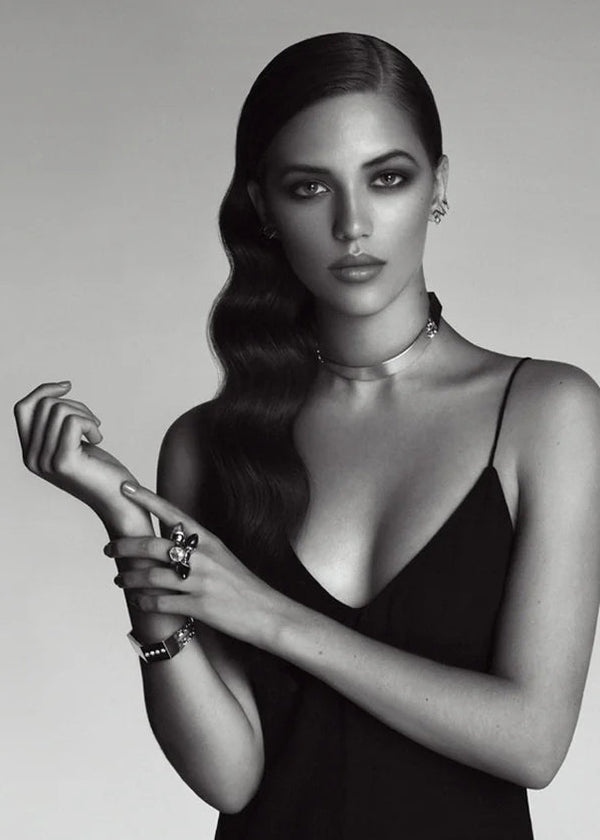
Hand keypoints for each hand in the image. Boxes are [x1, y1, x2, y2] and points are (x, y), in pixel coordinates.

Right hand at [14, 381, 149, 531]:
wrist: (119, 502)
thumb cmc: (100, 471)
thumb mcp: (72, 443)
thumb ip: (55, 425)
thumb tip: (52, 393)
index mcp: (29, 453)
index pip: (23, 408)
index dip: (43, 390)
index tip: (67, 386)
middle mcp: (31, 458)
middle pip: (44, 405)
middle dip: (76, 405)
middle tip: (94, 423)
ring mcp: (46, 461)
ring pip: (60, 410)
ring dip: (86, 415)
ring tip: (97, 432)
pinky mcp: (64, 462)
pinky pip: (73, 421)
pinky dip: (91, 423)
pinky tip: (99, 440)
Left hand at [106, 481, 281, 645]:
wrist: (268, 613)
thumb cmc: (242, 585)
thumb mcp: (222, 557)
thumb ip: (196, 546)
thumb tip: (167, 540)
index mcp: (208, 540)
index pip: (172, 513)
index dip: (147, 499)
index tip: (125, 487)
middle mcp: (203, 557)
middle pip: (153, 546)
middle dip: (124, 546)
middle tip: (108, 548)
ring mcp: (201, 582)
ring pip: (151, 576)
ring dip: (129, 578)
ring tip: (119, 579)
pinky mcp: (200, 606)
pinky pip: (161, 602)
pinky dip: (144, 602)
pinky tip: (137, 602)